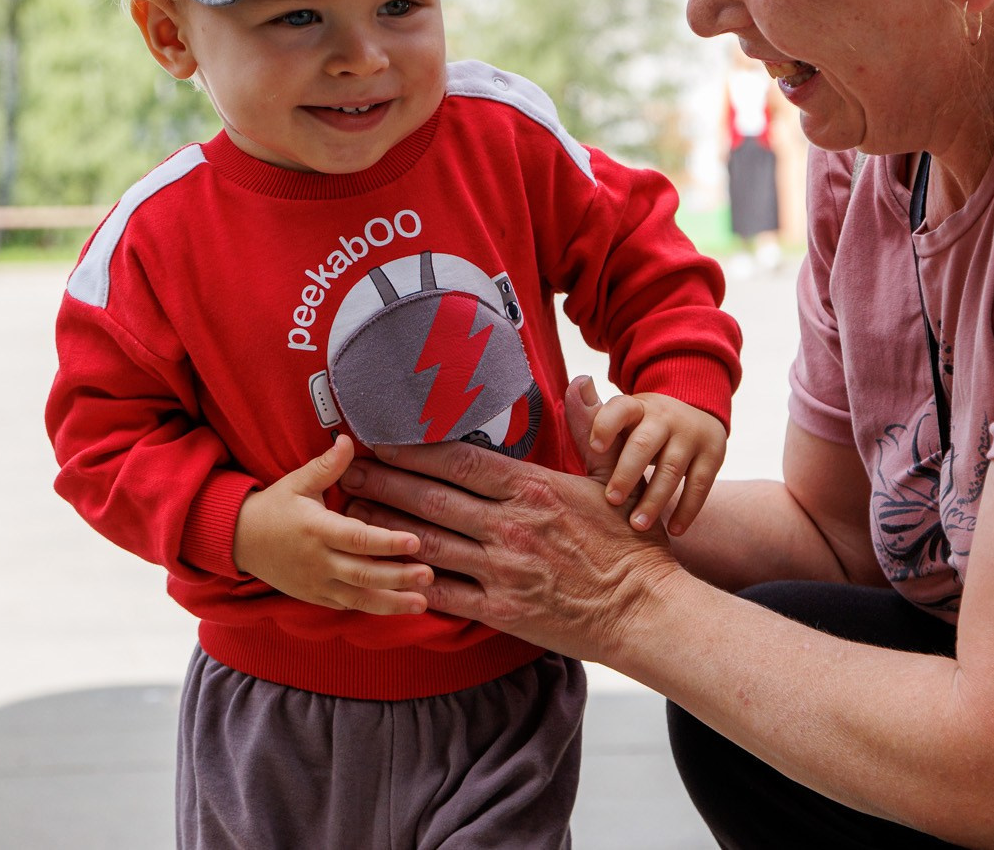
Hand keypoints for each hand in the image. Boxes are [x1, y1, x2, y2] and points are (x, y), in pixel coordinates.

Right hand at [231, 435, 433, 614]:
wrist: (239, 541)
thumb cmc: (274, 507)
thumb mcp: (297, 482)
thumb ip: (327, 466)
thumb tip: (349, 440)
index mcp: (316, 529)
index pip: (357, 538)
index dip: (387, 542)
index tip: (416, 541)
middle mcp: (318, 561)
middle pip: (364, 573)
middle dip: (399, 577)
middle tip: (430, 575)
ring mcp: (316, 584)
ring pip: (359, 598)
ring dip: (392, 602)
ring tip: (423, 603)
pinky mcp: (315, 597)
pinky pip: (347, 606)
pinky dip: (373, 608)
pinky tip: (398, 607)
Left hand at [336, 387, 683, 662]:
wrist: (646, 611)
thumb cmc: (632, 545)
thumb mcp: (613, 479)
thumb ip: (588, 430)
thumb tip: (582, 382)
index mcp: (534, 489)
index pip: (460, 461)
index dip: (414, 449)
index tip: (383, 439)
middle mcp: (510, 526)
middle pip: (431, 498)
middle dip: (383, 482)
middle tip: (348, 471)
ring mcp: (502, 570)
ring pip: (427, 544)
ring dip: (384, 528)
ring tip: (352, 515)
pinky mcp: (501, 611)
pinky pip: (443, 594)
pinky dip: (408, 582)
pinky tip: (381, 570)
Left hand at [576, 379, 727, 536]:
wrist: (696, 417)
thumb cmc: (643, 428)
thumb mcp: (622, 421)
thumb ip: (594, 416)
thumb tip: (576, 384)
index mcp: (637, 407)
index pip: (620, 409)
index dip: (606, 426)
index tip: (594, 448)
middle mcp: (666, 417)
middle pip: (644, 444)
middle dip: (627, 473)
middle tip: (612, 500)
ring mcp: (691, 434)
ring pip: (672, 469)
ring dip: (654, 500)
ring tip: (637, 525)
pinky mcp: (713, 454)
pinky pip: (700, 485)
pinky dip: (687, 510)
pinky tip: (673, 530)